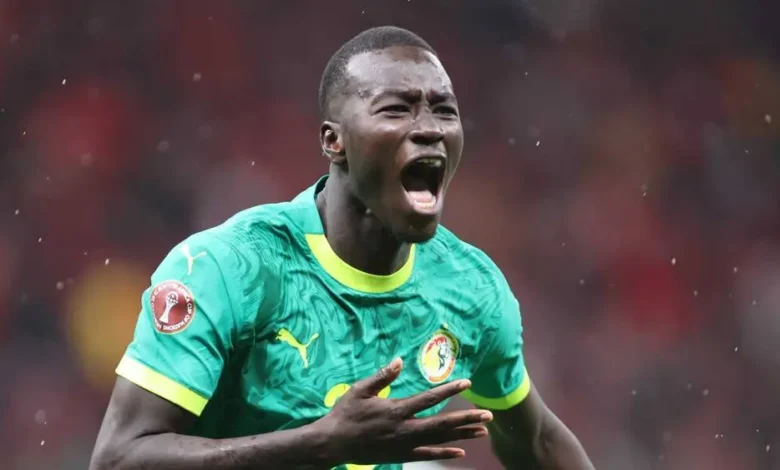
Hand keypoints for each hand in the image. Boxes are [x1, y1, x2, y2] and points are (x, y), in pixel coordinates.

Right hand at [313, 358, 492, 466]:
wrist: (333, 444)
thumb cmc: (345, 413)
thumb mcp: (360, 390)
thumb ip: (382, 376)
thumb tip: (400, 361)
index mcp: (396, 409)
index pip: (429, 398)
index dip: (449, 390)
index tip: (466, 384)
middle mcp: (405, 428)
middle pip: (442, 423)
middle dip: (466, 418)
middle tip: (488, 415)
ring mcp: (404, 444)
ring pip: (439, 439)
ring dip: (462, 435)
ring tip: (482, 430)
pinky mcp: (401, 455)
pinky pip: (428, 454)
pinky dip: (445, 452)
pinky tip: (461, 452)